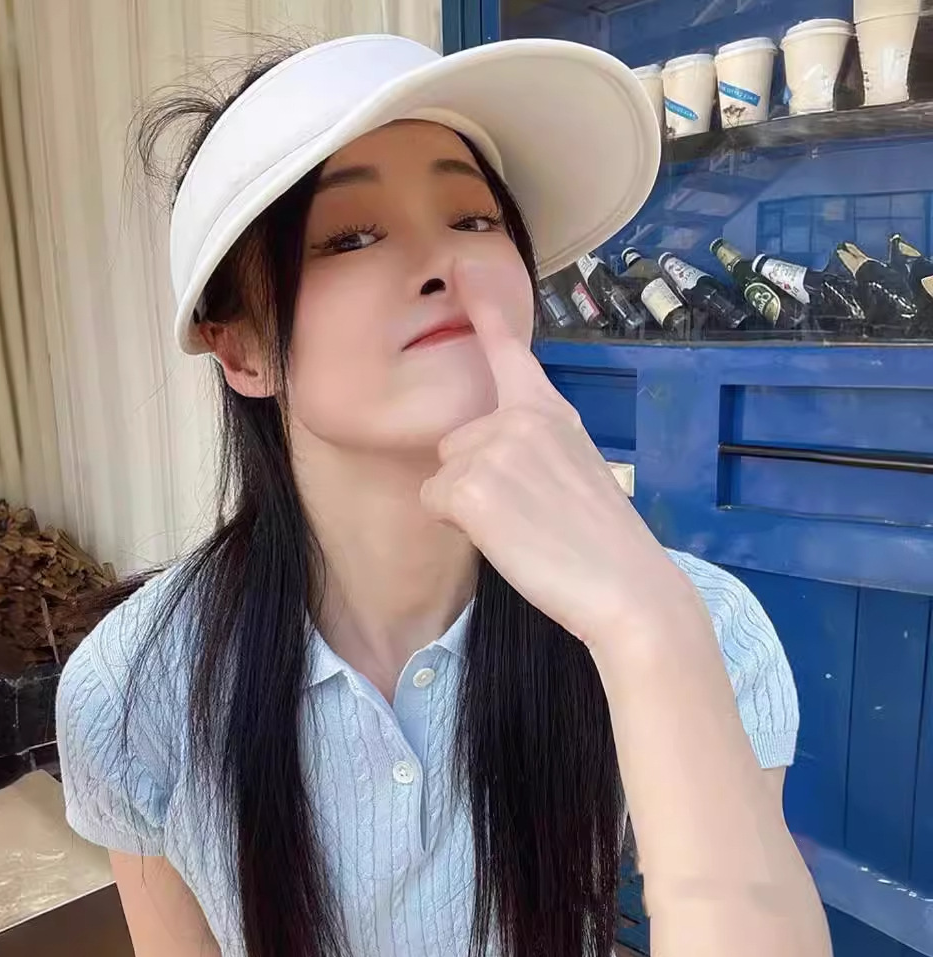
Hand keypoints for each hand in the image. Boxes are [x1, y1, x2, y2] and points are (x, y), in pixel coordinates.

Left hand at [420, 261, 692, 652]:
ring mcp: (495, 446)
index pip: (507, 349)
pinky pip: (434, 500)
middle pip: (455, 441)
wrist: (628, 587)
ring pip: (443, 473)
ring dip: (469, 504)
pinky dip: (459, 526)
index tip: (460, 264)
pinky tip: (506, 539)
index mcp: (549, 408)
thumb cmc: (604, 540)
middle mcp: (519, 415)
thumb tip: (486, 454)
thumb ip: (532, 442)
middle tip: (528, 513)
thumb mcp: (576, 467)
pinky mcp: (473, 487)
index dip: (481, 307)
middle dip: (476, 478)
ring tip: (523, 527)